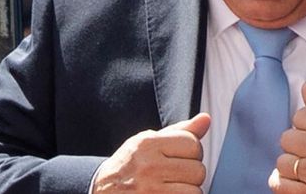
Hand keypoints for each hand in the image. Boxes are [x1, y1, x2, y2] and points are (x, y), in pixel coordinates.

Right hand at [92, 113, 209, 193]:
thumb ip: (179, 132)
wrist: (99, 192)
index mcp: (147, 144)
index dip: (192, 152)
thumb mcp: (147, 143)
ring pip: (195, 191)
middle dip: (191, 174)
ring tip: (171, 188)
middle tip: (174, 176)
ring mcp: (150, 191)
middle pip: (198, 169)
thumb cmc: (129, 166)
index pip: (193, 143)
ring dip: (188, 191)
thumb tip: (206, 119)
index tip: (179, 158)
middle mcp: (148, 167)